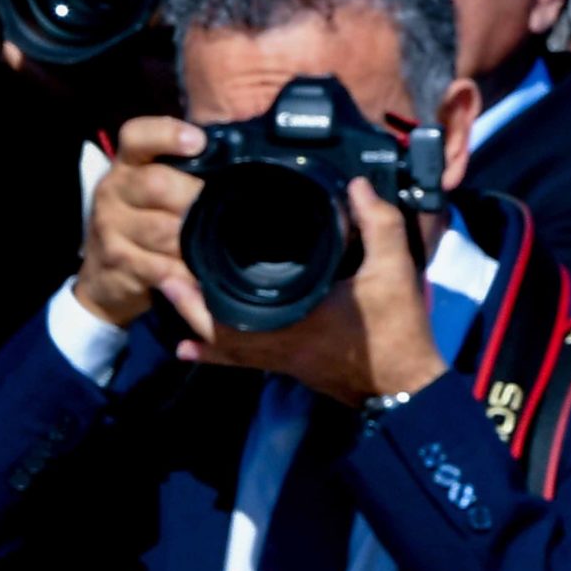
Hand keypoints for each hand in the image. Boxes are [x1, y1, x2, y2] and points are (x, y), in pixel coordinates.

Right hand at [74, 116, 206, 327]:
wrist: (104, 278)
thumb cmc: (146, 222)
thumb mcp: (158, 190)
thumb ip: (191, 171)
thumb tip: (246, 158)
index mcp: (130, 163)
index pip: (137, 136)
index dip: (167, 135)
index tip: (198, 141)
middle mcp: (115, 189)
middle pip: (157, 185)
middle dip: (195, 200)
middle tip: (221, 212)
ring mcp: (112, 226)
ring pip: (164, 231)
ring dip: (195, 243)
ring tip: (216, 249)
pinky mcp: (118, 261)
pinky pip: (161, 270)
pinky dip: (187, 283)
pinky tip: (202, 293)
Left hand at [158, 179, 447, 405]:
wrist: (404, 384)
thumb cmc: (396, 330)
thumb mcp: (394, 271)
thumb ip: (379, 224)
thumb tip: (359, 186)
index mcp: (294, 315)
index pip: (233, 302)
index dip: (202, 282)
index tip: (183, 253)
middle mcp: (275, 341)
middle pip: (213, 323)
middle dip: (186, 298)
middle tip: (165, 268)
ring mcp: (277, 357)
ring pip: (220, 343)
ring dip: (194, 319)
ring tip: (173, 291)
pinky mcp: (285, 365)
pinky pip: (236, 359)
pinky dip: (210, 350)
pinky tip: (189, 345)